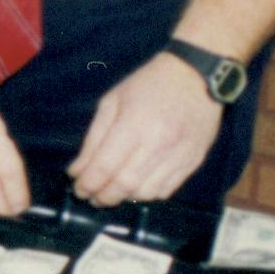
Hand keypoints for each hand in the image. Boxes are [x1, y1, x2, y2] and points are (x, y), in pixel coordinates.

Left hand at [69, 52, 224, 206]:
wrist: (196, 76)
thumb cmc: (148, 84)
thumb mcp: (112, 102)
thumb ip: (94, 139)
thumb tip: (78, 171)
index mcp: (134, 124)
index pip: (105, 167)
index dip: (87, 184)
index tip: (78, 189)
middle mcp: (158, 143)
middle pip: (124, 185)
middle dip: (103, 197)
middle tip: (92, 197)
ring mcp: (179, 155)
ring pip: (146, 193)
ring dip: (125, 197)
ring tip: (113, 192)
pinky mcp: (194, 161)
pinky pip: (167, 190)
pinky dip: (148, 194)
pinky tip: (137, 186)